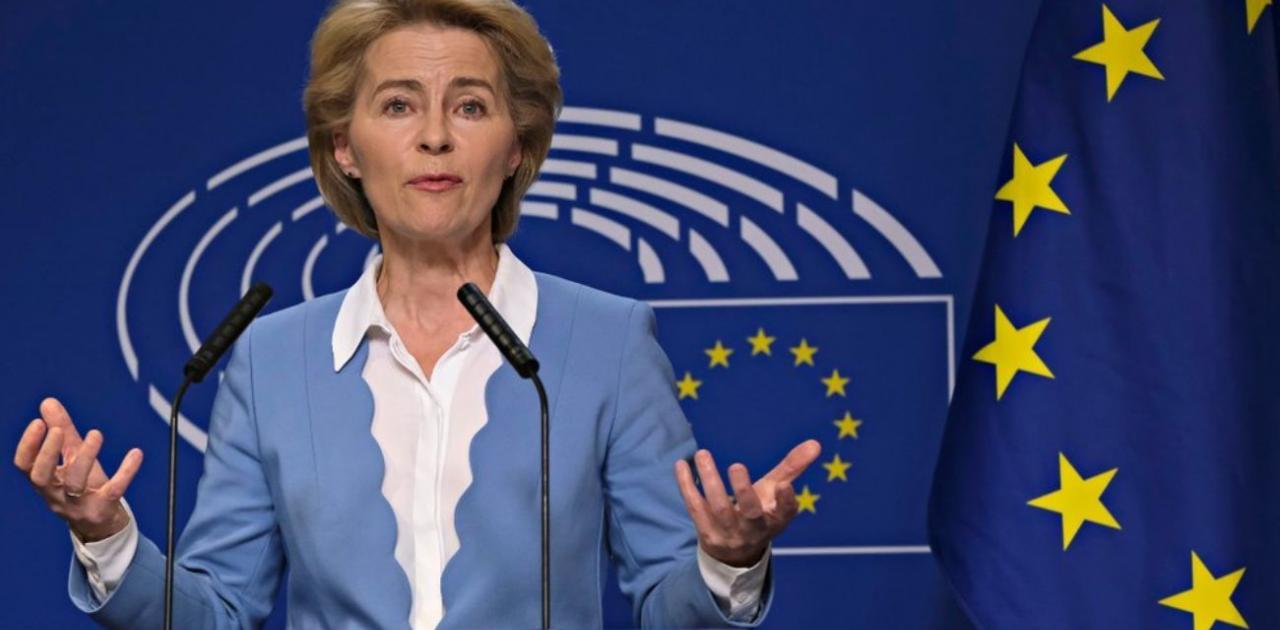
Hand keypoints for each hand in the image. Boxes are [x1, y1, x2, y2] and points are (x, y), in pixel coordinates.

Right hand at [13, 398, 142, 541]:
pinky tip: (136, 453)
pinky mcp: (103, 509)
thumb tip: (47, 401)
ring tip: (95, 434)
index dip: (28, 446)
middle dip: (48, 454)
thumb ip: (62, 430)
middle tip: (58, 430)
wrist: (100, 524)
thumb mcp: (71, 458)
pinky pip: (113, 491)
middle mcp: (56, 495)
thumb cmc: (83, 485)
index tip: (38, 423)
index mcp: (45, 481)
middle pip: (41, 477)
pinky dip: (125, 472)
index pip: (25, 466)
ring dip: (85, 457)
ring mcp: (78, 504)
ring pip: (75, 484)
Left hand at [674, 439, 820, 566]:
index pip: (785, 513)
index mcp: (776, 519)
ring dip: (710, 480)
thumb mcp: (776, 492)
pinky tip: (681, 464)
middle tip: (737, 465)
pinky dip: (686, 486)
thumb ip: (792, 468)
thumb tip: (815, 443)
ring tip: (703, 453)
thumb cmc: (760, 512)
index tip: (784, 485)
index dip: (786, 501)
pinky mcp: (706, 533)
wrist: (735, 552)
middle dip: (744, 490)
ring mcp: (729, 533)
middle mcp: (754, 529)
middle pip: (750, 513)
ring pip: (718, 508)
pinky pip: (694, 508)